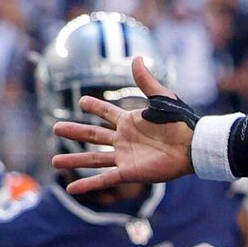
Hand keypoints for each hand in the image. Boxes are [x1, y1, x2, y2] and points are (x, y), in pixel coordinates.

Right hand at [53, 58, 200, 194]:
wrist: (192, 146)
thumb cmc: (180, 122)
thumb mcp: (161, 98)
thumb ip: (146, 81)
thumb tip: (136, 58)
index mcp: (129, 122)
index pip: (106, 113)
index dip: (95, 107)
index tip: (82, 102)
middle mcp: (123, 140)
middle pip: (93, 135)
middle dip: (74, 131)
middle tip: (55, 127)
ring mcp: (124, 157)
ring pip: (93, 159)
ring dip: (74, 160)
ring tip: (55, 160)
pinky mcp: (128, 172)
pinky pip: (104, 179)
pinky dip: (87, 184)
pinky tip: (71, 189)